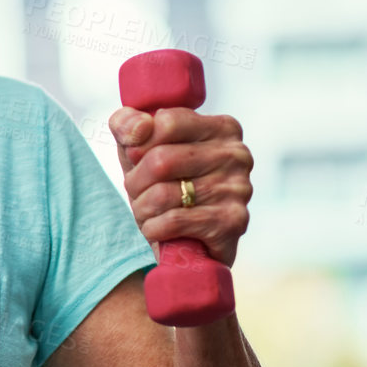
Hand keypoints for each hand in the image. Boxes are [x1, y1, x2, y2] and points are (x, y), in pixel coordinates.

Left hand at [111, 108, 253, 266]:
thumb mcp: (139, 149)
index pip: (167, 122)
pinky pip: (174, 220)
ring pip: (164, 193)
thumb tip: (138, 126)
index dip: (138, 145)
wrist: (189, 245)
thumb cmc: (163, 186)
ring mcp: (239, 188)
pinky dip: (153, 227)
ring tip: (147, 212)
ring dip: (142, 208)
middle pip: (161, 160)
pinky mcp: (233, 222)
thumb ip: (128, 125)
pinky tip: (158, 229)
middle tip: (136, 193)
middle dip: (135, 182)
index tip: (136, 159)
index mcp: (222, 128)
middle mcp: (237, 154)